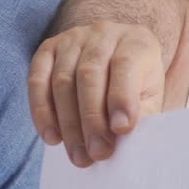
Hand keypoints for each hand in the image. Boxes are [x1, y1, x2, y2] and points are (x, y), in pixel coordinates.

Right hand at [29, 22, 165, 167]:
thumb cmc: (138, 86)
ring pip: (63, 81)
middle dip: (92, 120)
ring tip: (78, 155)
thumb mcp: (151, 97)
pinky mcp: (47, 49)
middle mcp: (103, 33)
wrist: (117, 60)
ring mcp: (72, 38)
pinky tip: (51, 137)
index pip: (125, 65)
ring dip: (68, 123)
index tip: (122, 130)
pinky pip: (37, 80)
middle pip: (90, 75)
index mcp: (136, 42)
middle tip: (97, 153)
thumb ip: (142, 113)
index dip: (121, 98)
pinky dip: (42, 111)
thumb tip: (123, 137)